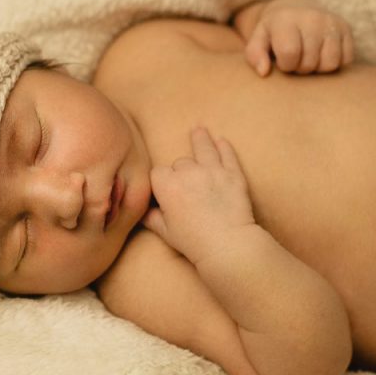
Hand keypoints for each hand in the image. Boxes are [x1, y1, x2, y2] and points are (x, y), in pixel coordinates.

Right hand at [144, 127, 254, 263]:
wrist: (227, 244)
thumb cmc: (193, 241)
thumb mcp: (165, 232)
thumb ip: (151, 218)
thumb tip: (143, 212)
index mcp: (167, 186)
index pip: (158, 173)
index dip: (160, 181)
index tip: (163, 189)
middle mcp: (188, 173)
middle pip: (180, 162)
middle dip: (181, 170)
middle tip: (186, 184)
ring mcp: (212, 171)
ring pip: (204, 148)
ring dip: (201, 140)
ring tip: (199, 130)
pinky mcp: (233, 174)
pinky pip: (227, 155)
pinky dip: (224, 147)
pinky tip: (221, 141)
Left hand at [243, 0, 354, 76]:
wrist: (295, 10)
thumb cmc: (273, 34)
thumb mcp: (257, 41)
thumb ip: (254, 55)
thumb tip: (264, 72)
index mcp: (286, 19)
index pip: (290, 54)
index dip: (285, 65)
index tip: (282, 60)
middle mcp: (312, 18)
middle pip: (310, 63)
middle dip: (300, 68)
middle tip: (295, 59)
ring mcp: (332, 22)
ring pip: (330, 64)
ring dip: (318, 68)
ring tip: (308, 58)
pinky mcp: (346, 28)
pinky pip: (346, 60)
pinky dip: (333, 63)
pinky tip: (321, 55)